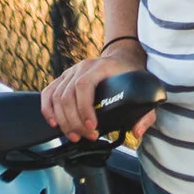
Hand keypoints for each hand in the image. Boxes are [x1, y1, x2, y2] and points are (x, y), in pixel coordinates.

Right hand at [41, 38, 155, 144]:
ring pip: (56, 97)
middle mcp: (82, 67)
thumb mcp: (143, 90)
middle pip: (67, 95)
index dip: (84, 109)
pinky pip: (48, 93)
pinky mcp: (63, 78)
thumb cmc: (130, 73)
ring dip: (63, 121)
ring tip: (74, 135)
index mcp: (101, 67)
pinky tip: (54, 123)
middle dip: (75, 121)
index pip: (84, 85)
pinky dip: (48, 110)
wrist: (122, 57)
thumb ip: (145, 113)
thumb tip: (136, 131)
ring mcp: (70, 72)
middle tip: (86, 136)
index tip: (92, 127)